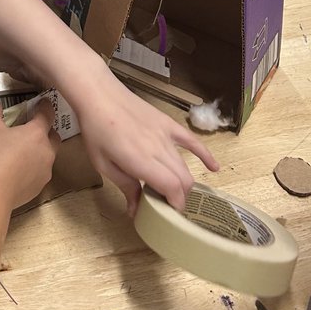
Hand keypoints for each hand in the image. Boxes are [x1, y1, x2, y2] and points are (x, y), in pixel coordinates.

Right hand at [0, 100, 58, 211]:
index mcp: (37, 133)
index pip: (47, 113)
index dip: (44, 106)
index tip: (41, 103)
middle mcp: (47, 150)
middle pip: (53, 135)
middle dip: (45, 131)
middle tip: (29, 131)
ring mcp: (46, 170)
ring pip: (48, 155)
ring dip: (39, 151)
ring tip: (21, 152)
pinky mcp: (40, 186)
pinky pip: (40, 172)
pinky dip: (33, 168)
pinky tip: (18, 171)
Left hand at [70, 71, 218, 217]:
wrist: (100, 94)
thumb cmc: (96, 131)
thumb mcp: (104, 164)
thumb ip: (125, 187)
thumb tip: (136, 211)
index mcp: (141, 160)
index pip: (172, 188)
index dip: (176, 205)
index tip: (170, 215)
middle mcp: (158, 148)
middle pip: (183, 180)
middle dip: (180, 198)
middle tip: (168, 205)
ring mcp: (165, 134)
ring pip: (185, 165)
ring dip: (184, 182)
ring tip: (175, 192)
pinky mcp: (167, 123)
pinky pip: (192, 140)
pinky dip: (205, 155)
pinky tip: (214, 168)